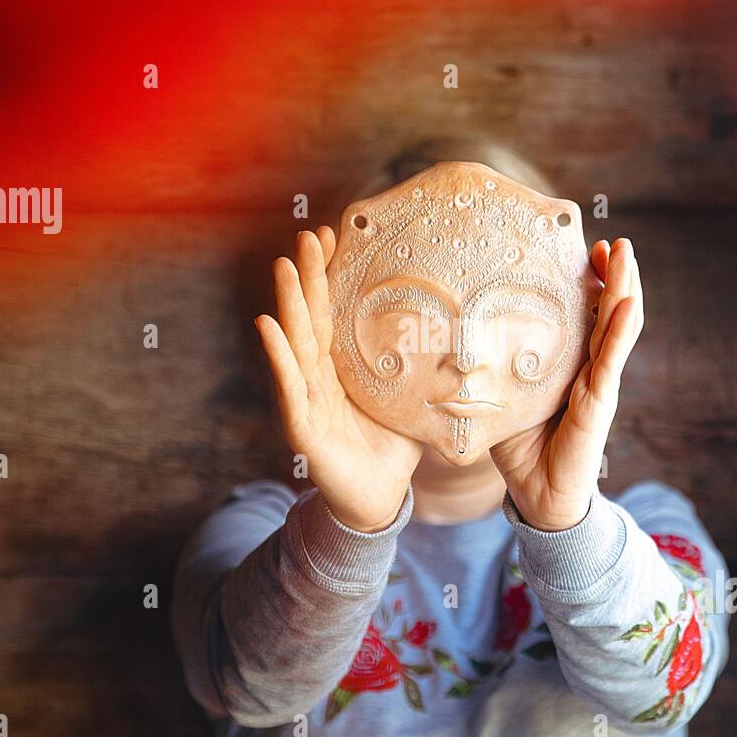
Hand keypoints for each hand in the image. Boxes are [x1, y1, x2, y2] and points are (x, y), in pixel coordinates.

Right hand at [254, 227, 422, 531]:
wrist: (378, 502)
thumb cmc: (392, 448)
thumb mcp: (415, 401)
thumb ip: (432, 372)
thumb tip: (470, 340)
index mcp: (342, 367)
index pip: (333, 312)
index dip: (330, 274)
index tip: (333, 235)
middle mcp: (318, 377)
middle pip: (312, 318)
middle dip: (308, 276)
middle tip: (308, 234)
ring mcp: (306, 400)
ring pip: (296, 345)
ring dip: (289, 304)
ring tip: (283, 265)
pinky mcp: (302, 429)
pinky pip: (290, 388)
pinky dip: (277, 357)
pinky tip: (266, 326)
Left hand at [490, 237, 644, 530]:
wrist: (539, 496)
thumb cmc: (519, 445)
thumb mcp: (499, 395)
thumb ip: (487, 366)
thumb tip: (445, 332)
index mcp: (569, 362)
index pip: (584, 313)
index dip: (588, 280)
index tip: (584, 247)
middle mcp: (589, 366)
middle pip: (607, 311)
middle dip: (611, 273)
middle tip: (611, 240)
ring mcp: (599, 382)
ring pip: (617, 325)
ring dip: (623, 287)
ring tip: (624, 253)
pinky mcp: (600, 401)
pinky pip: (612, 358)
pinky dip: (622, 328)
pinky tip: (626, 302)